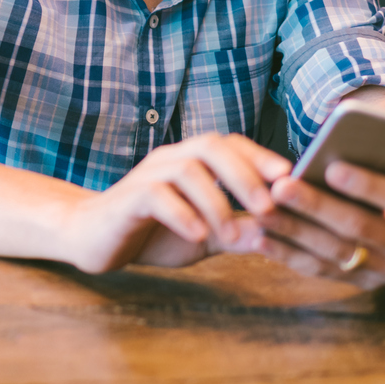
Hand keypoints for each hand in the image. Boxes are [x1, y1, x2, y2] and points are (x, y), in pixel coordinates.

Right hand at [55, 133, 289, 274]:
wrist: (93, 239)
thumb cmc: (152, 233)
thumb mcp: (204, 236)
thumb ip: (236, 231)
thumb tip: (279, 233)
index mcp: (192, 162)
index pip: (231, 144)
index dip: (261, 156)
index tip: (292, 178)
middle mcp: (171, 159)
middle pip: (212, 146)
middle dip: (244, 174)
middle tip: (269, 207)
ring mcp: (147, 175)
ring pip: (187, 169)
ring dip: (216, 201)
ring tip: (233, 232)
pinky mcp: (128, 198)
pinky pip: (156, 195)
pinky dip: (181, 213)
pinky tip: (197, 235)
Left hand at [250, 159, 384, 285]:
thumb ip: (377, 160)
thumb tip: (329, 150)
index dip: (367, 185)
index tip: (332, 167)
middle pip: (360, 228)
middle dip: (317, 207)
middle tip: (281, 188)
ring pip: (337, 253)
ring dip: (295, 232)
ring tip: (264, 212)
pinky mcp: (365, 284)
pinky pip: (323, 271)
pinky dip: (289, 255)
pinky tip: (261, 239)